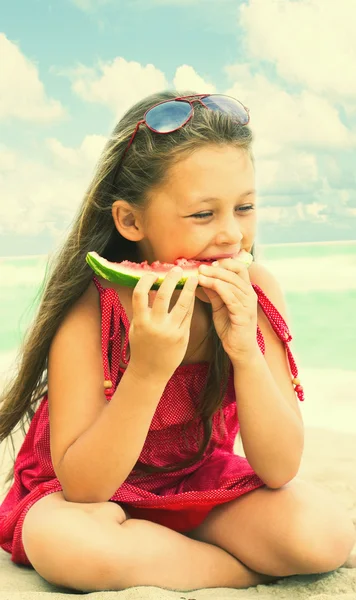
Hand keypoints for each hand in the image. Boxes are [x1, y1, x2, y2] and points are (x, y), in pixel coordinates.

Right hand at [128, 267, 198, 382]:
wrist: (150, 371)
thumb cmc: (141, 347)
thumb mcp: (137, 327)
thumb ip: (144, 309)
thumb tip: (151, 288)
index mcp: (141, 321)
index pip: (140, 294)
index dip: (145, 280)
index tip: (152, 273)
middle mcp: (156, 325)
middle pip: (163, 295)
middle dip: (171, 279)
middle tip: (177, 269)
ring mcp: (171, 331)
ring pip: (182, 304)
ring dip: (188, 288)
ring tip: (193, 278)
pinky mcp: (182, 336)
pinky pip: (188, 315)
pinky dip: (190, 303)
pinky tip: (193, 295)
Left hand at [197, 253, 258, 363]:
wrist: (240, 350)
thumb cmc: (230, 328)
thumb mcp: (219, 307)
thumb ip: (213, 293)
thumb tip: (201, 278)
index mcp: (246, 291)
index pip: (239, 268)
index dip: (225, 263)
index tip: (209, 263)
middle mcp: (250, 294)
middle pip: (235, 273)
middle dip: (216, 269)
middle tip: (200, 267)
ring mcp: (248, 304)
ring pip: (232, 283)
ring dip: (214, 277)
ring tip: (199, 275)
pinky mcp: (244, 314)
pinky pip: (231, 296)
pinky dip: (218, 288)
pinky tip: (207, 284)